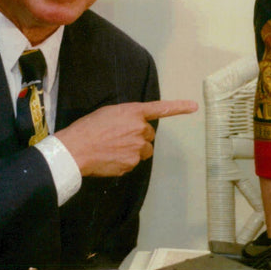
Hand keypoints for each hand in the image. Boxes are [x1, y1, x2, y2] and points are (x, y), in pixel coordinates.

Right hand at [55, 100, 196, 176]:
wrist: (76, 149)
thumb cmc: (88, 128)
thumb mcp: (109, 113)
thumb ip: (127, 117)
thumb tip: (134, 127)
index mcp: (134, 112)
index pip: (161, 108)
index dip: (179, 107)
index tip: (194, 106)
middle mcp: (140, 129)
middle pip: (149, 135)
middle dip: (139, 137)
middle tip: (119, 138)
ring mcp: (138, 147)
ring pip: (144, 151)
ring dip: (134, 150)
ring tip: (114, 148)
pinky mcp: (132, 163)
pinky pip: (133, 162)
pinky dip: (124, 161)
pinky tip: (110, 158)